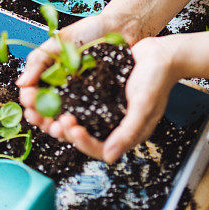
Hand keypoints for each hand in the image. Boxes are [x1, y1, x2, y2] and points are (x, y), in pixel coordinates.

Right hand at [18, 11, 143, 137]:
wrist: (117, 28)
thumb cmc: (88, 30)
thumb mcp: (58, 41)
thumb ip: (38, 60)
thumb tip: (20, 83)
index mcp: (48, 75)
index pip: (32, 94)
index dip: (28, 100)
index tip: (29, 99)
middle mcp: (61, 89)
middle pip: (44, 112)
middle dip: (39, 119)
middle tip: (40, 118)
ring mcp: (78, 98)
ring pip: (61, 120)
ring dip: (55, 128)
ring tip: (57, 127)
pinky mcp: (95, 103)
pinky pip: (84, 119)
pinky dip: (77, 126)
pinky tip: (75, 127)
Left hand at [40, 37, 179, 162]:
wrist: (161, 52)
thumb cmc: (158, 79)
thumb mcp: (144, 106)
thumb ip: (128, 132)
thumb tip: (109, 157)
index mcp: (126, 132)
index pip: (100, 148)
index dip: (83, 142)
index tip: (71, 129)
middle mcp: (113, 122)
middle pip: (85, 135)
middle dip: (66, 131)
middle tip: (53, 120)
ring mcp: (105, 106)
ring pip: (78, 118)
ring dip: (60, 116)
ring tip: (47, 111)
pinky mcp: (99, 91)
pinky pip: (80, 100)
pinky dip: (66, 99)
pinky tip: (55, 94)